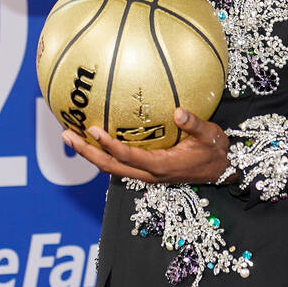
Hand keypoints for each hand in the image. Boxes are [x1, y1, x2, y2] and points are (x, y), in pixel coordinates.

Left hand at [61, 108, 233, 184]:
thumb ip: (194, 124)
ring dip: (90, 154)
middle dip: (87, 153)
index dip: (109, 146)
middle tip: (66, 136)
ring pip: (111, 168)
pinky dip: (103, 152)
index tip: (93, 130)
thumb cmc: (215, 150)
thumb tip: (178, 112)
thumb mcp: (210, 135)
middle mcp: (149, 174)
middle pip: (110, 167)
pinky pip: (119, 163)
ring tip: (70, 137)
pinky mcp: (146, 171)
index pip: (129, 158)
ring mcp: (146, 174)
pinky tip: (92, 138)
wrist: (221, 170)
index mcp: (162, 166)